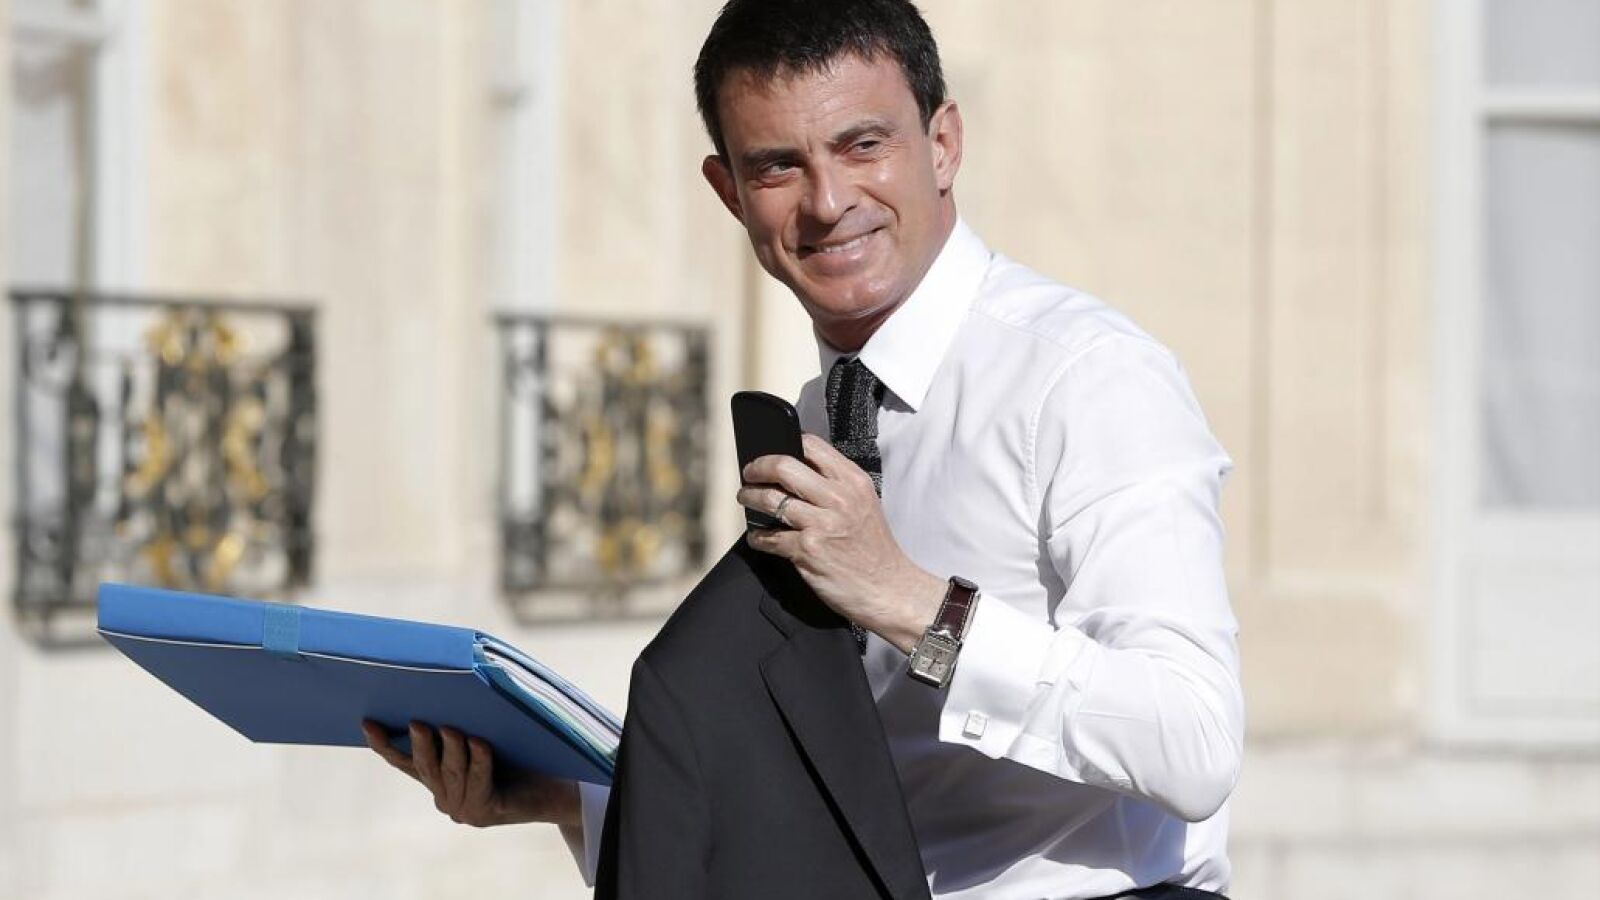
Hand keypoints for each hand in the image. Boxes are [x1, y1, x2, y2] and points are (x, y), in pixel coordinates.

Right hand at [361, 719, 580, 827]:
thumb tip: (446, 685)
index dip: (385, 744)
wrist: (558, 787)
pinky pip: (478, 782)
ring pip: (450, 774)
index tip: (367, 722)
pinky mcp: (486, 812)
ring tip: (450, 727)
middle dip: (420, 743)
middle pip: (425, 766)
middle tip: (417, 721)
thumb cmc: (523, 753)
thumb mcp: (488, 734)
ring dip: (450, 750)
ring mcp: (464, 808)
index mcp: (440, 778)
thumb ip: (464, 722)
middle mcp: (446, 796)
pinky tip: (479, 743)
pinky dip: (478, 761)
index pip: (405, 762)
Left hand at [738, 433, 945, 653]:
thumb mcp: (864, 504)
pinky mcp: (808, 550)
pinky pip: (770, 537)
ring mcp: (822, 523)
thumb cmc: (874, 549)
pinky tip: (757, 537)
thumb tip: (796, 472)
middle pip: (784, 466)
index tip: (769, 454)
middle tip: (749, 475)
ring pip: (771, 499)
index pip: (811, 445)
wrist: (889, 589)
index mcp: (853, 481)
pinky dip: (758, 536)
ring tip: (746, 499)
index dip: (783, 444)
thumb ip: (836, 485)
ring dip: (750, 498)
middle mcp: (839, 498)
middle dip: (758, 468)